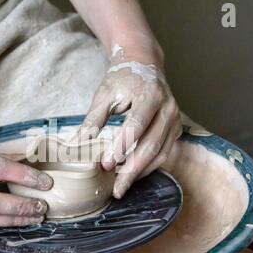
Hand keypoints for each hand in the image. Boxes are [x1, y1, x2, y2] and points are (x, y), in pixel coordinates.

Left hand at [78, 45, 181, 198]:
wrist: (144, 64)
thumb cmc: (122, 79)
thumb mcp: (104, 94)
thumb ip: (93, 119)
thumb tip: (76, 145)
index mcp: (150, 95)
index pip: (136, 126)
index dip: (121, 147)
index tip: (105, 164)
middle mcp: (168, 108)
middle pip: (151, 145)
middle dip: (132, 169)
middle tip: (116, 188)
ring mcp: (175, 119)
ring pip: (160, 153)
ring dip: (141, 172)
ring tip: (122, 186)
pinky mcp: (175, 129)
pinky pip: (164, 153)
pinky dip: (149, 166)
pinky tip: (133, 174)